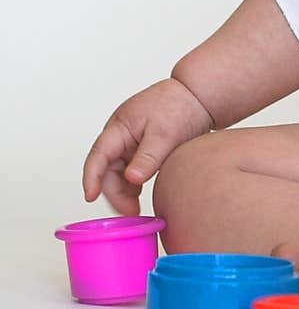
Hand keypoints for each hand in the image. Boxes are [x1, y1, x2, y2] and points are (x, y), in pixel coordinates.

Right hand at [82, 78, 213, 215]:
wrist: (198, 96)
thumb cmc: (180, 106)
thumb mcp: (165, 133)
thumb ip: (148, 157)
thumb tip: (131, 179)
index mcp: (120, 127)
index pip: (98, 155)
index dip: (91, 178)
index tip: (90, 196)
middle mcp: (120, 136)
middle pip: (107, 169)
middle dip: (114, 193)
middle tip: (130, 212)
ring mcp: (130, 143)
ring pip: (117, 173)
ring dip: (123, 191)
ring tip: (135, 209)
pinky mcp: (141, 149)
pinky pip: (129, 171)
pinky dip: (132, 185)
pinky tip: (140, 197)